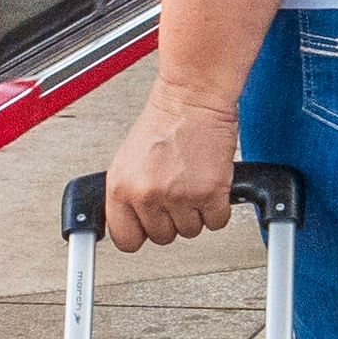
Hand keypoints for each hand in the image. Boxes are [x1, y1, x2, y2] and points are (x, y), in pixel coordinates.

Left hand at [99, 84, 243, 249]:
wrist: (192, 98)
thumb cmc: (164, 122)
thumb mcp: (127, 160)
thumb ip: (128, 195)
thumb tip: (131, 223)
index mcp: (120, 187)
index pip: (126, 240)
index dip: (140, 234)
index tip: (148, 227)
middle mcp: (147, 194)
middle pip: (162, 238)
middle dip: (172, 218)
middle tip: (175, 191)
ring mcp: (178, 196)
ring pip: (191, 231)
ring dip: (195, 211)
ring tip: (191, 181)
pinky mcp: (209, 193)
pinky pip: (216, 222)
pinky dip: (217, 207)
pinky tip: (209, 184)